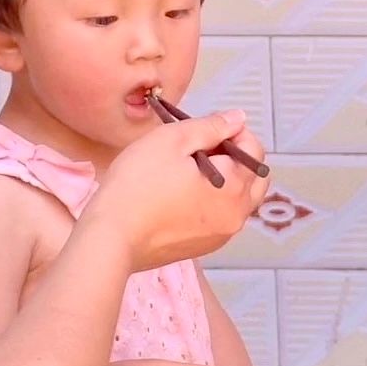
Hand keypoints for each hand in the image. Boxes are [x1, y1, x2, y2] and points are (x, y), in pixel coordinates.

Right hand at [88, 112, 270, 270]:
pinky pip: (220, 217)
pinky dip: (212, 200)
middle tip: (202, 147)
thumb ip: (210, 127)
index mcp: (235, 187)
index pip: (254, 151)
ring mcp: (222, 235)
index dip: (234, 132)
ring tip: (188, 170)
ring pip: (239, 199)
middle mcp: (237, 215)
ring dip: (225, 179)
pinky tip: (181, 194)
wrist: (112, 237)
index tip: (206, 128)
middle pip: (254, 177)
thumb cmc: (138, 184)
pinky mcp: (204, 247)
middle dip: (236, 157)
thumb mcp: (172, 140)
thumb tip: (238, 118)